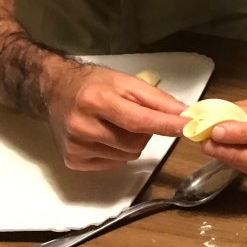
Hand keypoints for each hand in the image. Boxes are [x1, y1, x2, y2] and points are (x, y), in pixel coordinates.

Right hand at [48, 66, 187, 170]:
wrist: (57, 91)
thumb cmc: (96, 84)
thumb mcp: (128, 82)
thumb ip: (158, 99)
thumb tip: (186, 114)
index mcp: (96, 100)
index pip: (139, 120)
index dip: (167, 125)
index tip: (190, 127)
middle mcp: (82, 125)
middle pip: (135, 142)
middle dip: (144, 132)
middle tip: (132, 116)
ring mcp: (76, 146)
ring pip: (127, 155)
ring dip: (132, 142)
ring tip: (116, 124)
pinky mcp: (73, 159)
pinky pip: (114, 163)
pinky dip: (118, 152)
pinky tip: (105, 136)